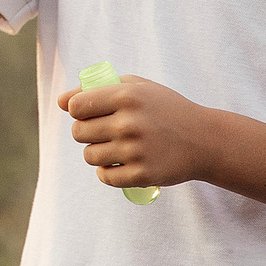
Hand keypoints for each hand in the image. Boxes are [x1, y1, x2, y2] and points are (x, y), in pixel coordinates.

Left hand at [56, 75, 210, 190]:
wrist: (204, 139)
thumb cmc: (165, 109)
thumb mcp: (137, 87)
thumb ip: (97, 89)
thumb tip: (60, 102)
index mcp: (126, 96)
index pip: (76, 106)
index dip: (77, 110)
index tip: (88, 113)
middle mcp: (129, 123)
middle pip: (78, 132)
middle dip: (85, 132)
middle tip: (103, 131)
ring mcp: (135, 151)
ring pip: (89, 156)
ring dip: (96, 153)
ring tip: (113, 147)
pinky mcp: (142, 175)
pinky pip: (105, 177)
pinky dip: (107, 173)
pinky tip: (118, 164)